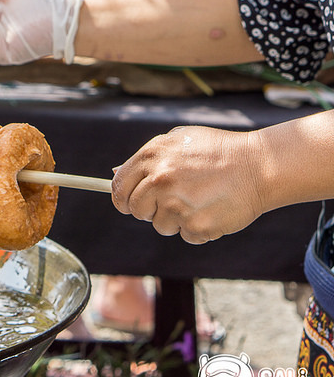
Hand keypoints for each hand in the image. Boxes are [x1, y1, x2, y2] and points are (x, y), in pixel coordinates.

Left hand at [111, 126, 263, 244]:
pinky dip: (197, 228)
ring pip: (160, 226)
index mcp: (151, 157)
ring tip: (199, 200)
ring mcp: (176, 205)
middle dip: (150, 209)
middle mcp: (159, 181)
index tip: (130, 203)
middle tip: (172, 201)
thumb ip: (147, 158)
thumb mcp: (178, 141)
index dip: (123, 198)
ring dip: (176, 219)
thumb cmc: (218, 150)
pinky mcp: (195, 226)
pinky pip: (185, 235)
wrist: (260, 165)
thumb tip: (116, 174)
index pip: (118, 187)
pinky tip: (212, 209)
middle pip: (136, 210)